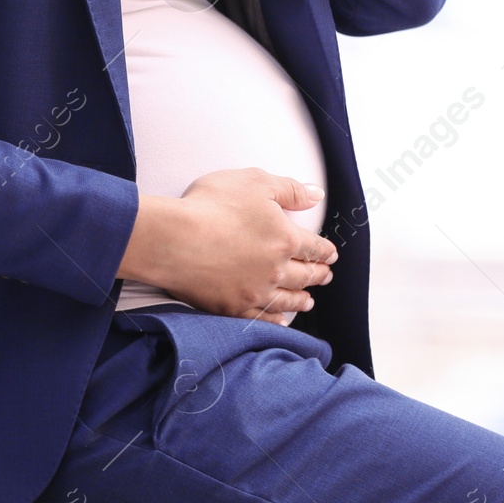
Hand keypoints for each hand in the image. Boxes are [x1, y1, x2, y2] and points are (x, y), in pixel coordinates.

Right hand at [118, 168, 336, 322]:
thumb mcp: (253, 182)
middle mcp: (276, 270)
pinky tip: (281, 320)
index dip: (325, 251)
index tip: (330, 254)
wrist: (173, 240)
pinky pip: (262, 318)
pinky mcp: (232, 307)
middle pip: (305, 276)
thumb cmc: (210, 207)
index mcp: (285, 239)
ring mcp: (255, 292)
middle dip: (318, 275)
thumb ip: (289, 189)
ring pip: (287, 300)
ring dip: (301, 300)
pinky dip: (276, 320)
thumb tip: (316, 195)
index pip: (314, 247)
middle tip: (325, 276)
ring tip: (308, 301)